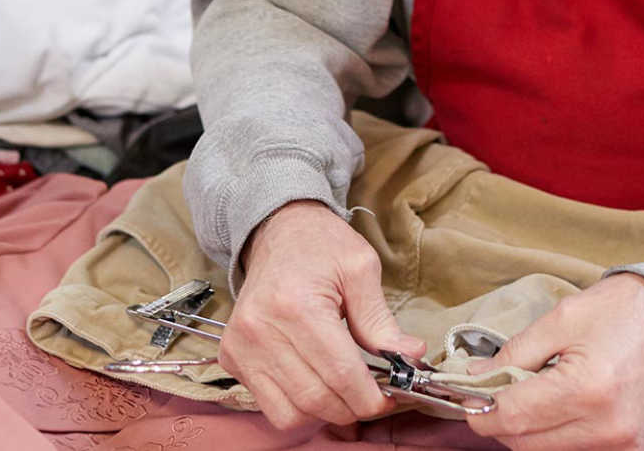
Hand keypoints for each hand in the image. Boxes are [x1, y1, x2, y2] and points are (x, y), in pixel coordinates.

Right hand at [222, 200, 426, 428]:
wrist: (277, 230)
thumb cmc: (321, 245)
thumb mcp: (360, 268)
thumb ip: (382, 319)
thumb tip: (411, 355)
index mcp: (297, 306)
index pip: (340, 374)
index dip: (370, 398)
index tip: (389, 398)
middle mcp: (262, 330)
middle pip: (316, 399)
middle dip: (352, 408)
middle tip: (373, 397)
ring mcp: (242, 347)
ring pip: (291, 413)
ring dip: (325, 412)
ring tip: (344, 391)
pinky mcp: (232, 357)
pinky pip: (269, 406)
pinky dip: (297, 408)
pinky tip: (314, 385)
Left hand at [466, 274, 643, 450]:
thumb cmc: (624, 311)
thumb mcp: (563, 318)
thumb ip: (514, 354)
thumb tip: (475, 380)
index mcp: (587, 389)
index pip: (512, 418)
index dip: (479, 410)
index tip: (469, 395)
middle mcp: (607, 427)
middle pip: (524, 443)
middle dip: (503, 418)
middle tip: (501, 389)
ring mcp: (624, 445)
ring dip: (531, 429)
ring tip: (539, 392)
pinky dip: (559, 435)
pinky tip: (563, 406)